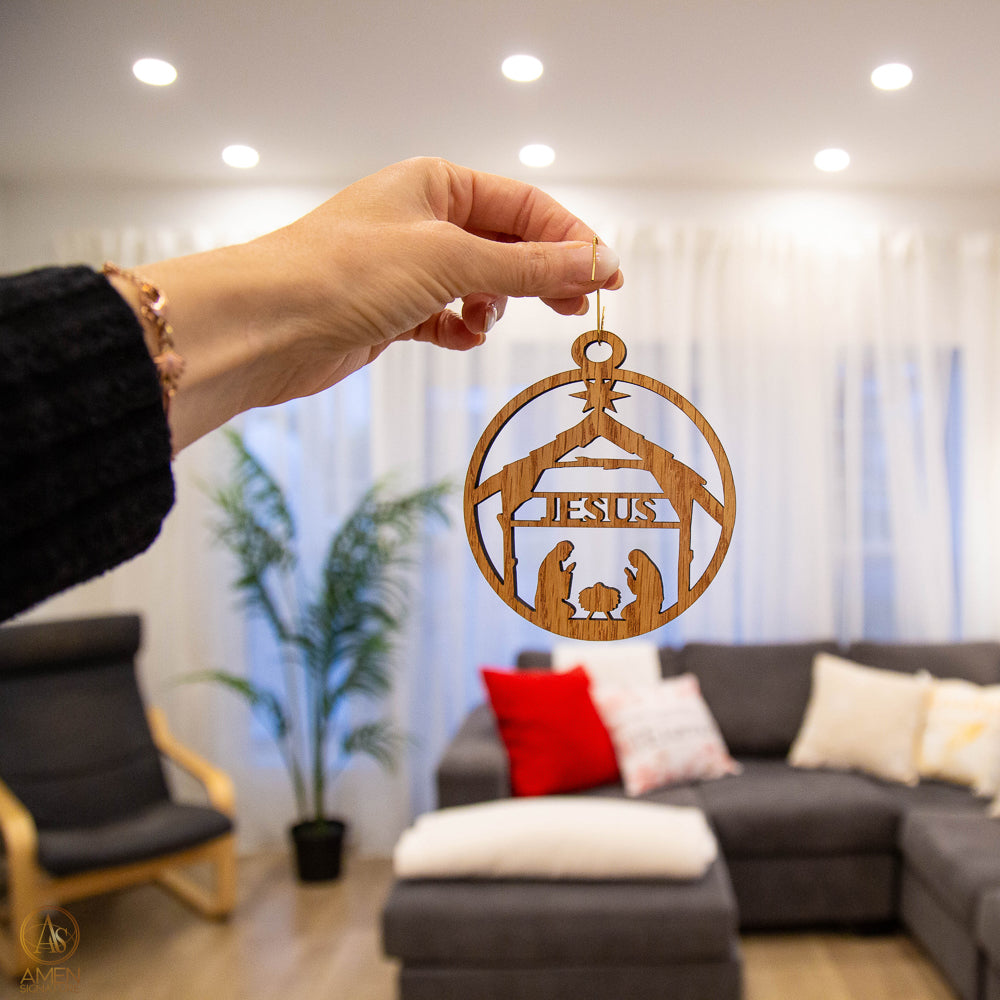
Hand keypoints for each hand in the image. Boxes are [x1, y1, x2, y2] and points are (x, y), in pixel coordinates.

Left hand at [248, 156, 622, 390]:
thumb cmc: (345, 272)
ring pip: (478, 286)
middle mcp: (422, 220)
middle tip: (578, 307)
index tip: (609, 277)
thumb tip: (596, 263)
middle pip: (506, 245)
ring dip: (492, 308)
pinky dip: (459, 330)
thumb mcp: (452, 261)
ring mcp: (406, 268)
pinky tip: (457, 337)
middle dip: (541, 277)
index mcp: (436, 184)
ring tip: (480, 322)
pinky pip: (447, 318)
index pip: (525, 207)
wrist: (266, 326)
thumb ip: (529, 267)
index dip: (571, 240)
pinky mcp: (392, 312)